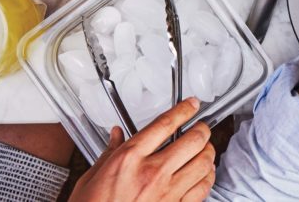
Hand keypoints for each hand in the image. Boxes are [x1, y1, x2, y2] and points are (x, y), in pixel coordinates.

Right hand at [68, 99, 214, 201]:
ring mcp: (165, 194)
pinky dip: (208, 177)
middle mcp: (151, 174)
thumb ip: (109, 153)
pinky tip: (204, 174)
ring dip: (208, 152)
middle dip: (202, 129)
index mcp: (128, 160)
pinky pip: (202, 189)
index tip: (191, 104)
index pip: (165, 124)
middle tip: (201, 127)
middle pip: (193, 140)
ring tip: (205, 149)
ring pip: (203, 163)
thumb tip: (117, 135)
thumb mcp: (90, 179)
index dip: (184, 109)